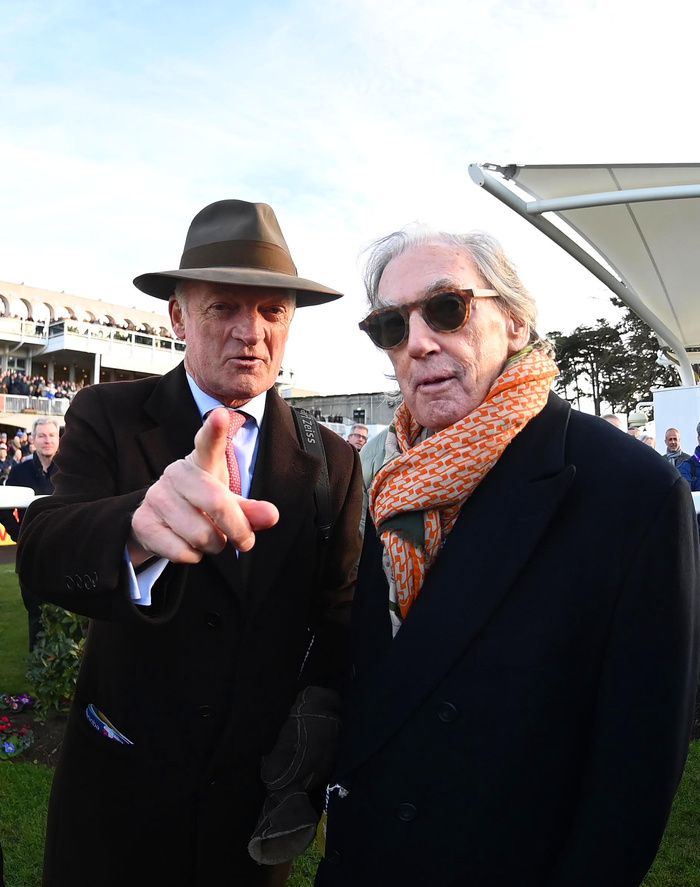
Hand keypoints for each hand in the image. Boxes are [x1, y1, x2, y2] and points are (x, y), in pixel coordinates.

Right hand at [128, 408, 278, 564]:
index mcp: (201, 461)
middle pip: (217, 503)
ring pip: (201, 535)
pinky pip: (182, 551)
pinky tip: (187, 545)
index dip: (214, 430)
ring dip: (214, 546)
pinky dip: (193, 557)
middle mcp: (175, 473)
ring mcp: (155, 496)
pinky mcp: (142, 521)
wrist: (159, 521)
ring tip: (210, 538)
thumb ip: (251, 509)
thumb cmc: (202, 505)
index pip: (208, 443)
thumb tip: (272, 516)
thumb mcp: (229, 503)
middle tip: (246, 541)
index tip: (220, 415)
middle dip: (238, 530)